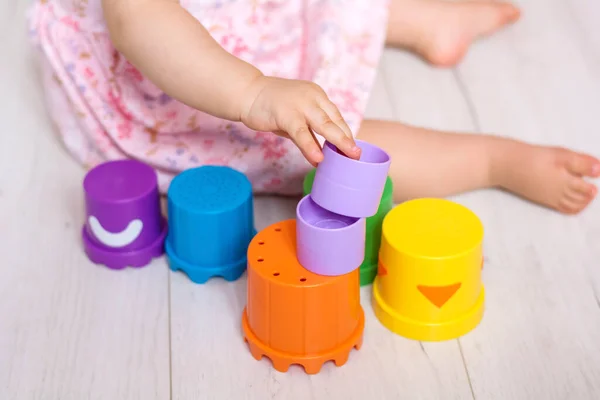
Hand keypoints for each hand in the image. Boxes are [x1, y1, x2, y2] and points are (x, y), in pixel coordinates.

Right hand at [239, 75, 360, 164]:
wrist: (247, 93)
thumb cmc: (272, 107)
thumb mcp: (295, 120)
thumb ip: (308, 135)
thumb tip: (320, 157)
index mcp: (317, 96)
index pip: (336, 117)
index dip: (346, 134)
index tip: (353, 150)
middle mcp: (312, 97)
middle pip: (334, 120)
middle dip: (347, 139)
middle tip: (357, 155)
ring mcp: (300, 104)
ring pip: (323, 125)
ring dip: (338, 141)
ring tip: (348, 156)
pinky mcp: (285, 113)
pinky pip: (301, 133)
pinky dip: (311, 146)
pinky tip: (317, 158)